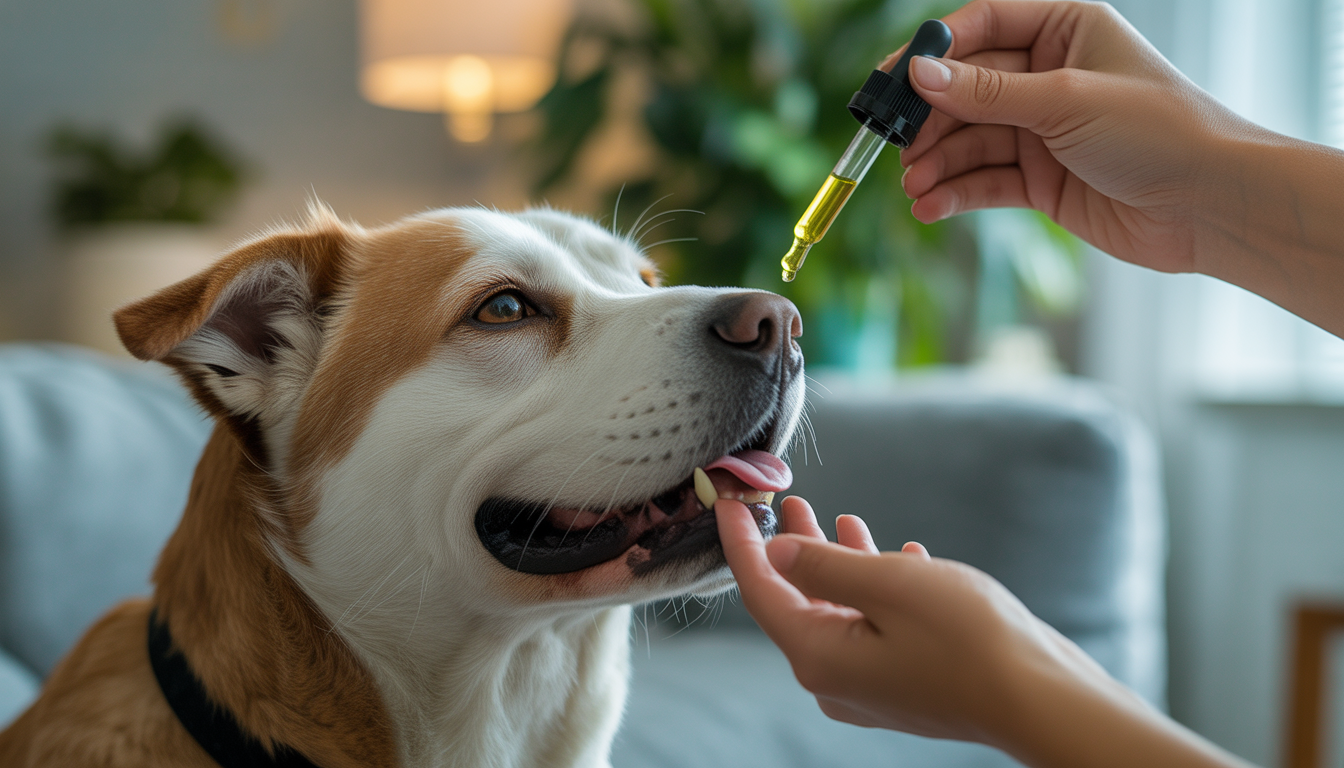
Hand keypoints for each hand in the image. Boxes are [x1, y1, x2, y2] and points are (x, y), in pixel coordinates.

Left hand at [714, 496, 1101, 744]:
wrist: (1041, 699)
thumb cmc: (966, 639)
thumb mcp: (886, 585)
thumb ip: (823, 566)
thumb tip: (777, 552)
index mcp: (816, 656)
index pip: (760, 589)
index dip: (741, 541)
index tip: (728, 501)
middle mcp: (834, 679)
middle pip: (795, 602)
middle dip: (791, 548)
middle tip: (788, 500)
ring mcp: (869, 688)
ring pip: (838, 612)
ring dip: (837, 564)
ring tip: (837, 517)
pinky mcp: (903, 686)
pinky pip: (873, 629)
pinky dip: (877, 591)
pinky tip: (900, 557)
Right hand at [895, 0, 1251, 274]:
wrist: (1210, 205)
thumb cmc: (1159, 132)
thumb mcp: (1065, 100)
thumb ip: (987, 92)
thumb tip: (920, 74)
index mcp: (1064, 29)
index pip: (982, 25)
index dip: (934, 51)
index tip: (893, 79)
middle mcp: (1049, 75)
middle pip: (965, 88)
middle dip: (929, 119)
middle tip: (893, 144)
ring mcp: (1043, 129)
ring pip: (970, 139)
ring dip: (937, 162)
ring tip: (912, 186)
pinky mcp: (1042, 179)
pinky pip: (985, 180)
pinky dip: (956, 192)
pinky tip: (930, 207)